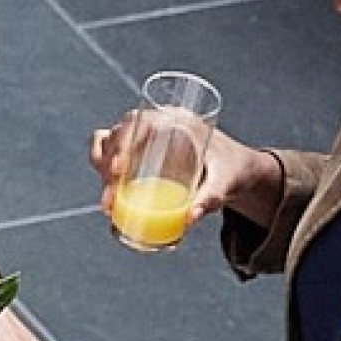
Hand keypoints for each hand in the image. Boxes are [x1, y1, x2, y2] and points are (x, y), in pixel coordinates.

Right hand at [84, 111, 281, 231]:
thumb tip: (188, 218)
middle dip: (106, 163)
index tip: (117, 169)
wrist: (239, 170)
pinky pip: (114, 157)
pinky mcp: (141, 155)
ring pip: (109, 145)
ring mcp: (146, 140)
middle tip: (111, 196)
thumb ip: (210, 198)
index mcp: (177, 121)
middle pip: (117, 135)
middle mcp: (156, 126)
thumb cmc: (234, 169)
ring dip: (101, 169)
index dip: (121, 142)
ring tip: (109, 201)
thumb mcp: (226, 182)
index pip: (138, 121)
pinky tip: (109, 197)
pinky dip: (104, 173)